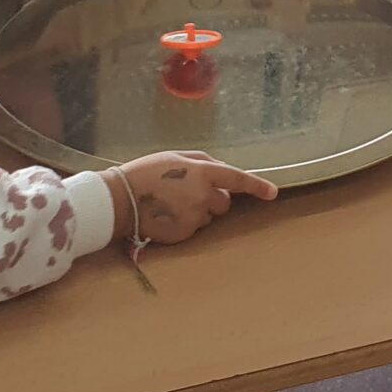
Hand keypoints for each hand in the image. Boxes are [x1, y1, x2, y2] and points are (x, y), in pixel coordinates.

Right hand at [112, 151, 277, 245]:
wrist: (119, 200)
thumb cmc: (145, 173)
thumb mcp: (174, 157)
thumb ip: (201, 162)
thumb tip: (220, 169)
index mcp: (202, 173)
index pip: (237, 179)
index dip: (257, 186)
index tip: (272, 193)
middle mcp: (203, 196)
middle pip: (224, 202)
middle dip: (213, 198)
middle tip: (188, 194)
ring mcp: (194, 217)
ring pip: (208, 217)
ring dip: (198, 211)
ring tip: (171, 204)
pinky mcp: (185, 234)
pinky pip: (194, 229)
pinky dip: (185, 223)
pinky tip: (166, 215)